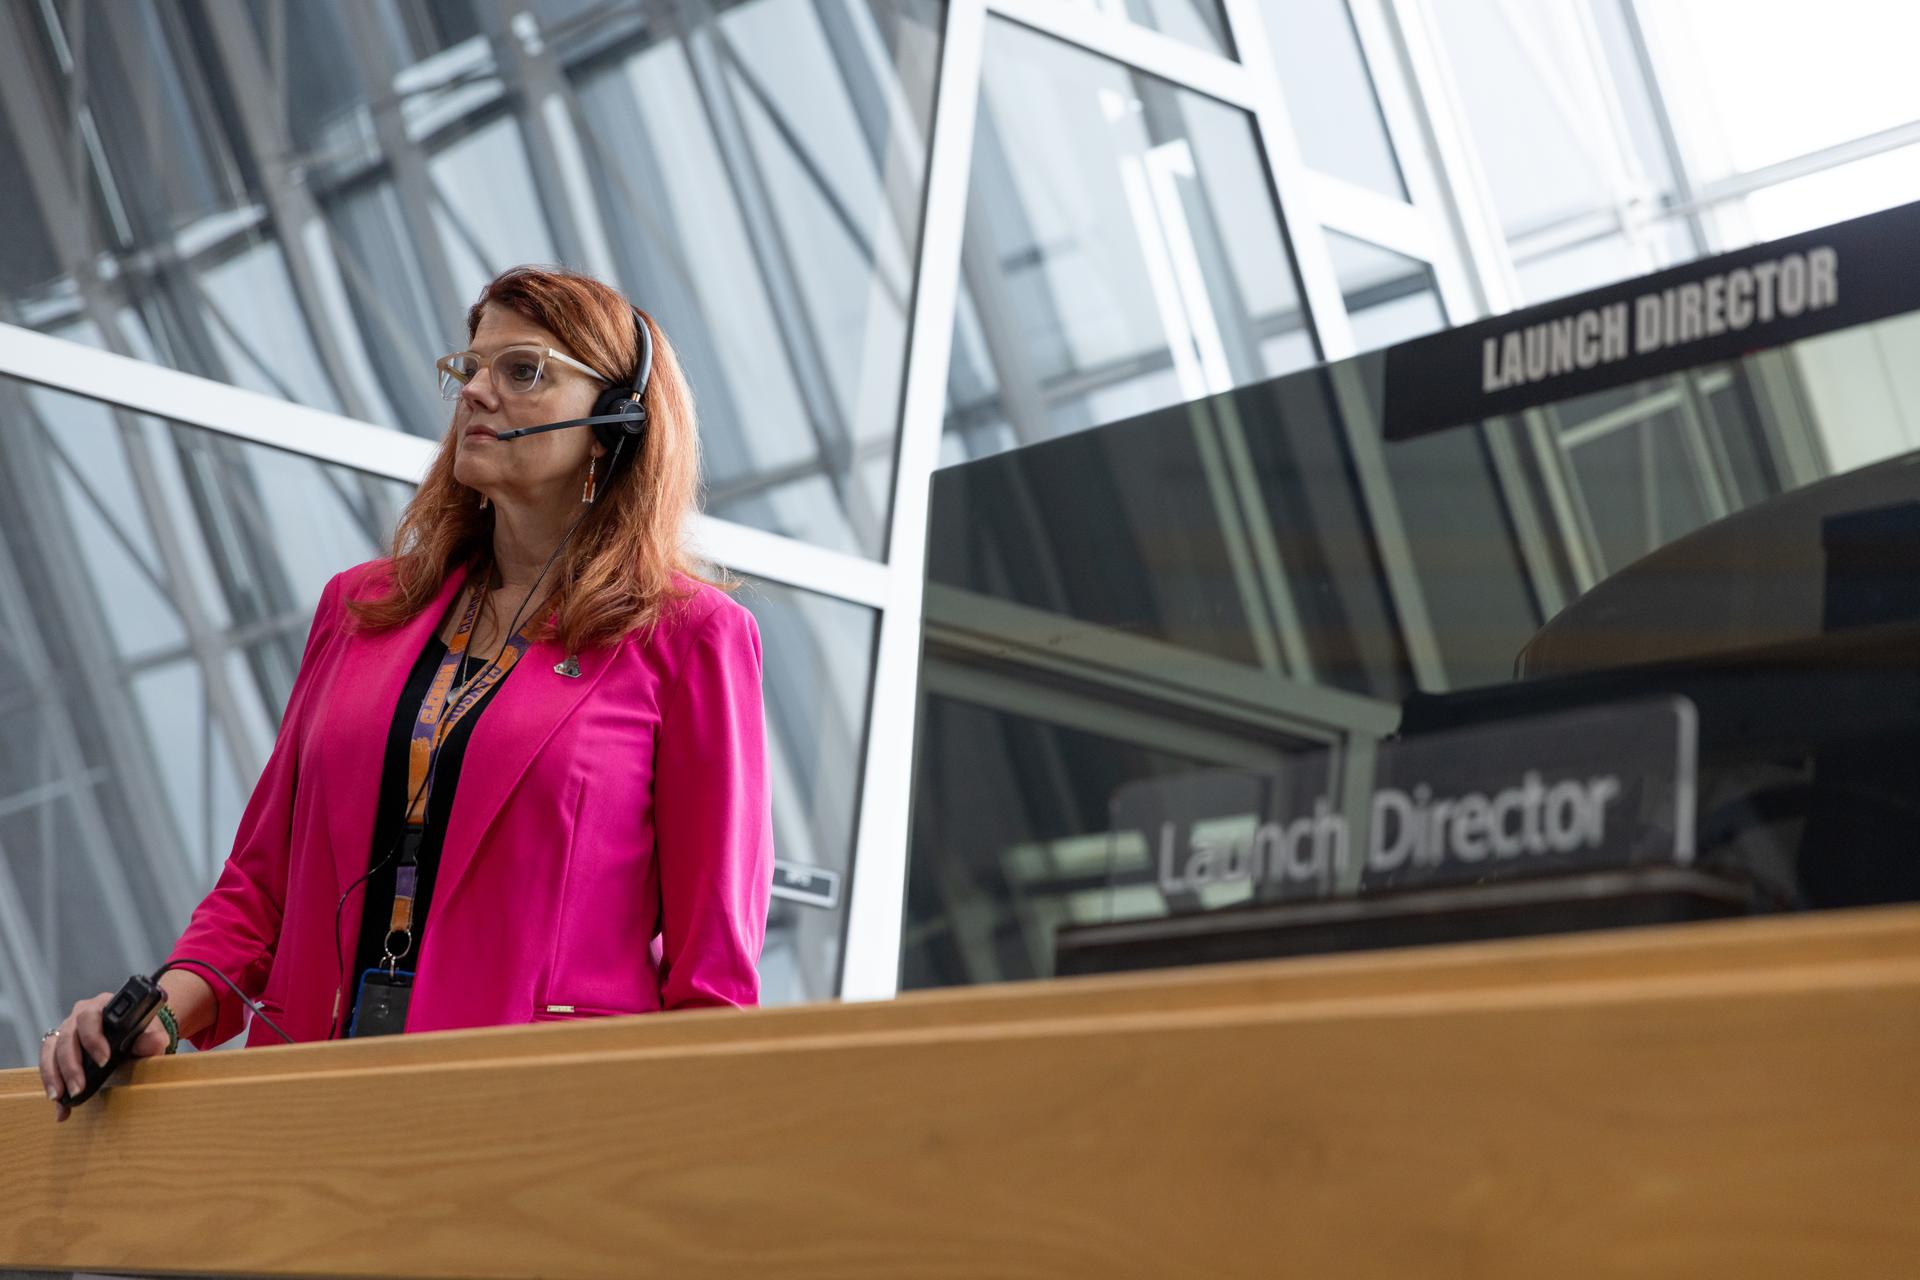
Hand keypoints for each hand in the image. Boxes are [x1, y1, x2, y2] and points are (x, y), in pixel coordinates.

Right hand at [38, 991, 169, 1122]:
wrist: (135, 1034)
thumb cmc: (141, 1031)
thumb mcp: (150, 1033)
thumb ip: (153, 1038)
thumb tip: (156, 1043)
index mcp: (103, 1005)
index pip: (91, 1017)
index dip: (93, 1039)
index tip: (103, 1061)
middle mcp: (80, 1015)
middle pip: (67, 1037)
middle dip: (71, 1066)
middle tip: (79, 1088)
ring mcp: (67, 1030)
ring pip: (52, 1050)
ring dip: (54, 1075)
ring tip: (60, 1097)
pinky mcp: (58, 1047)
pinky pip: (48, 1063)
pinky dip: (51, 1083)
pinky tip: (60, 1104)